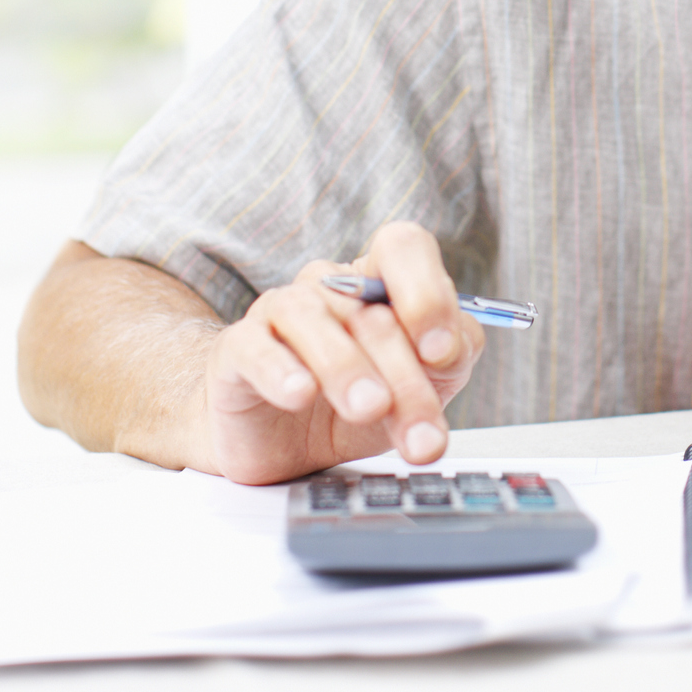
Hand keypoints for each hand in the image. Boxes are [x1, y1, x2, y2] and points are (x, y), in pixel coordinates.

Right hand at [200, 221, 485, 483]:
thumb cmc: (353, 404)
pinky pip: (254, 347)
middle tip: (421, 434)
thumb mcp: (421, 386)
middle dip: (405, 377)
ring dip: (346, 366)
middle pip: (370, 310)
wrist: (280, 445)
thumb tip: (452, 347)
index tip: (441, 351)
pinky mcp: (238, 351)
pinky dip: (279, 369)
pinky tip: (299, 394)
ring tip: (369, 407)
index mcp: (378, 282)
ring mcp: (279, 313)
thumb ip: (451, 358)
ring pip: (312, 318)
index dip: (427, 290)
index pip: (403, 246)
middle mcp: (329, 288)